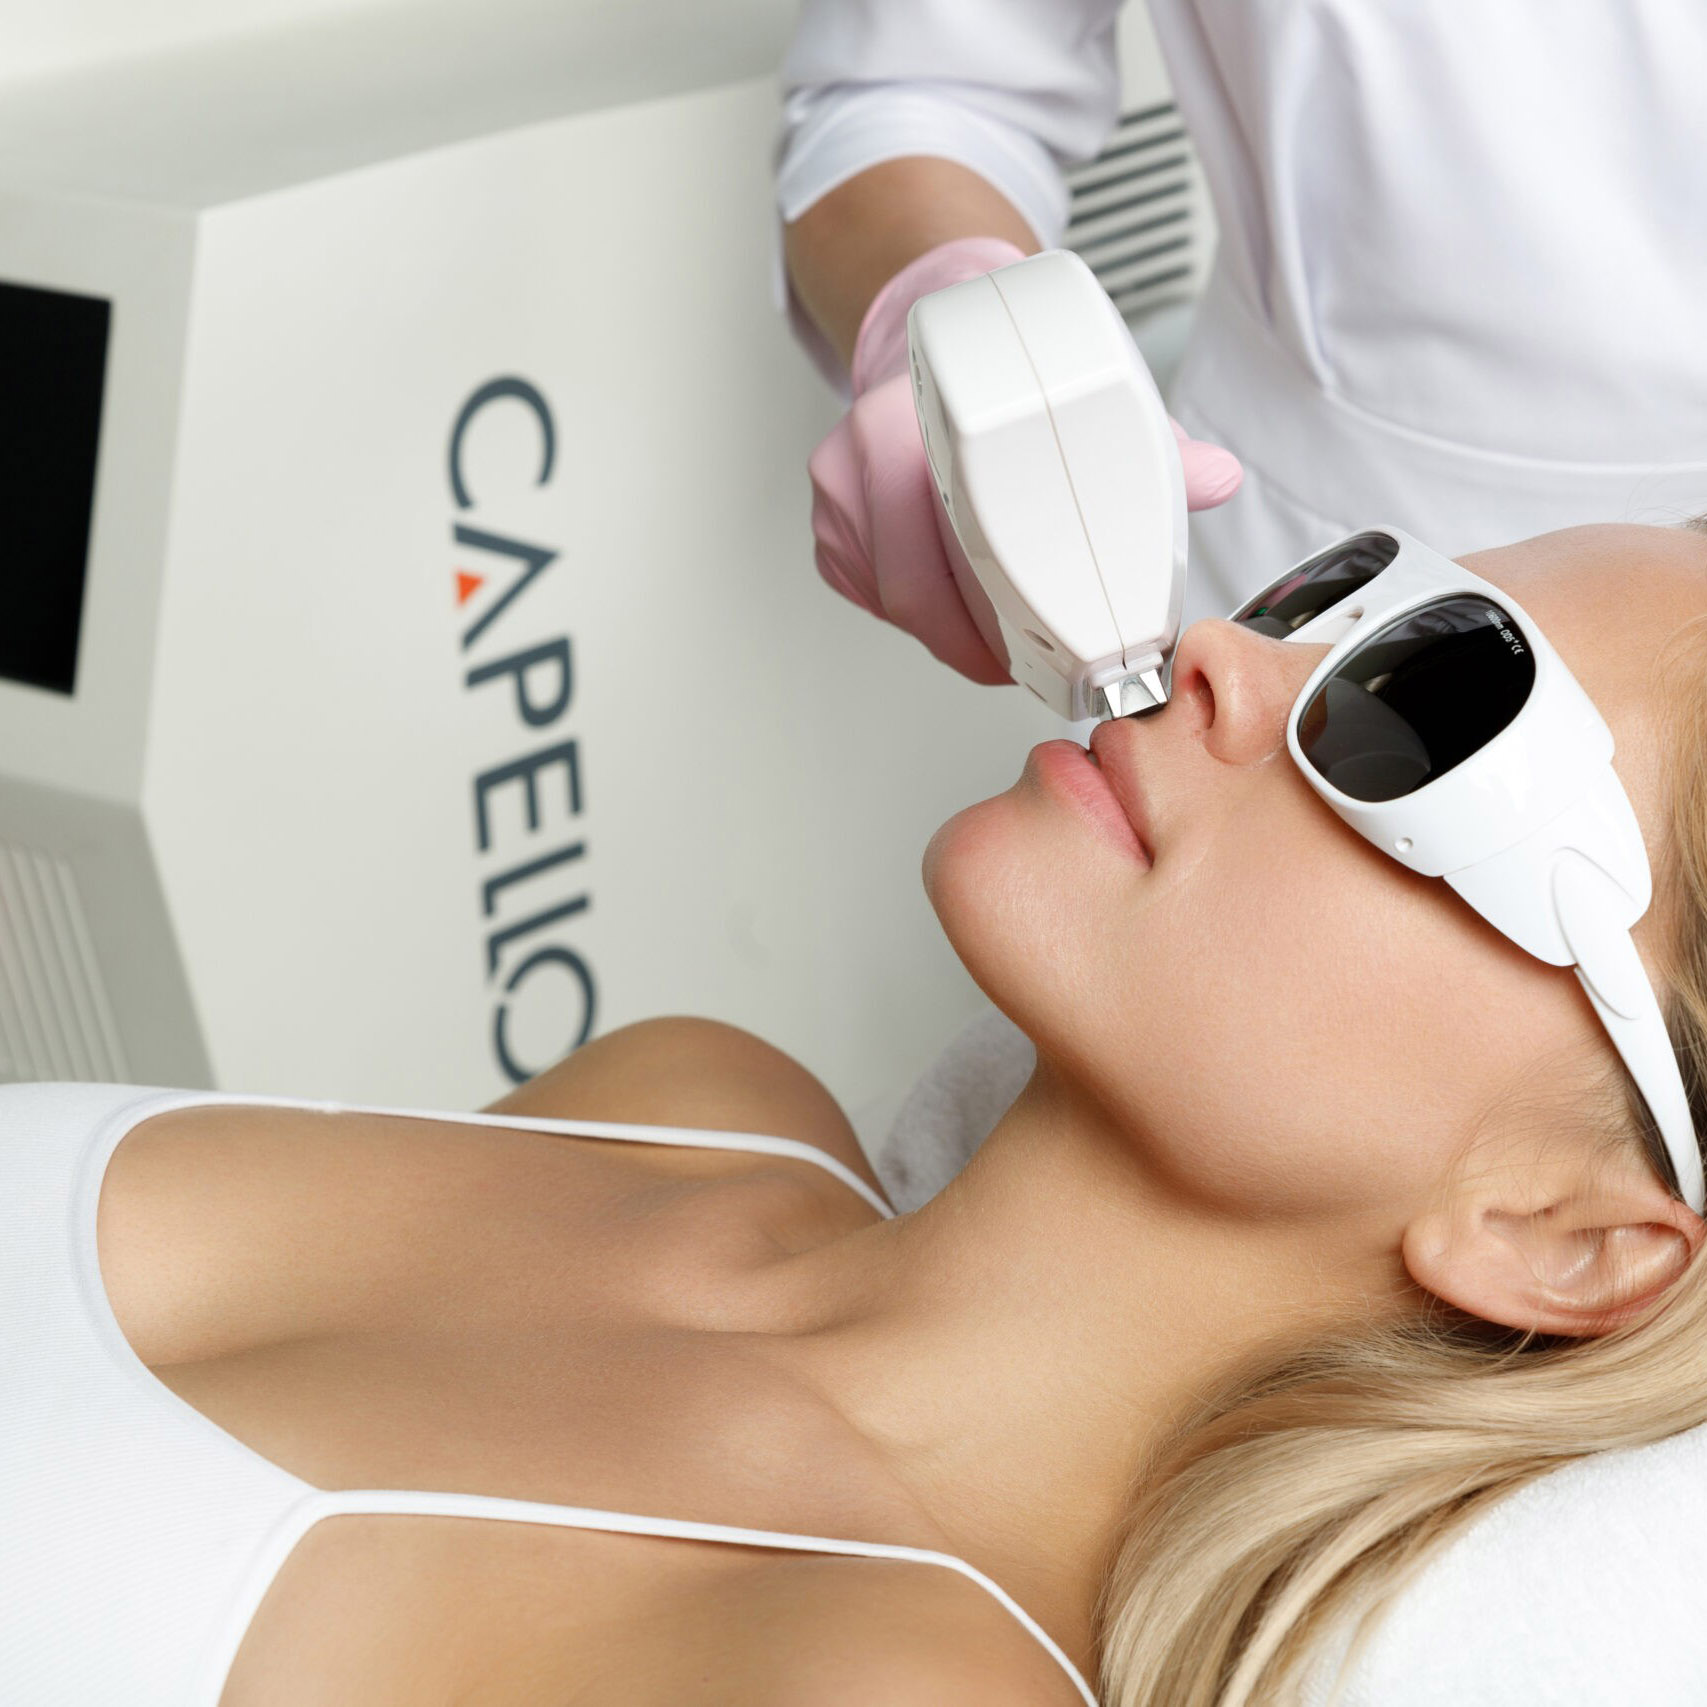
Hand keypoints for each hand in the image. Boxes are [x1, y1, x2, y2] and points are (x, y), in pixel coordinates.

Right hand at [808, 238, 1243, 683]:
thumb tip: (1216, 477)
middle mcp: (860, 460)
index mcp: (907, 419)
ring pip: (898, 604)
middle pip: (915, 592)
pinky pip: (879, 598)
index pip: (947, 540)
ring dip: (954, 635)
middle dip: (978, 644)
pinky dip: (928, 618)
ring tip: (1009, 650)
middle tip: (1033, 666)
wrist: (931, 324)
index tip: (1040, 643)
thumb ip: (1146, 441)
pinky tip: (965, 619)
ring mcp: (840, 504)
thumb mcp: (1075, 385)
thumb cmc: (996, 366)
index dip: (995, 609)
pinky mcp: (835, 537)